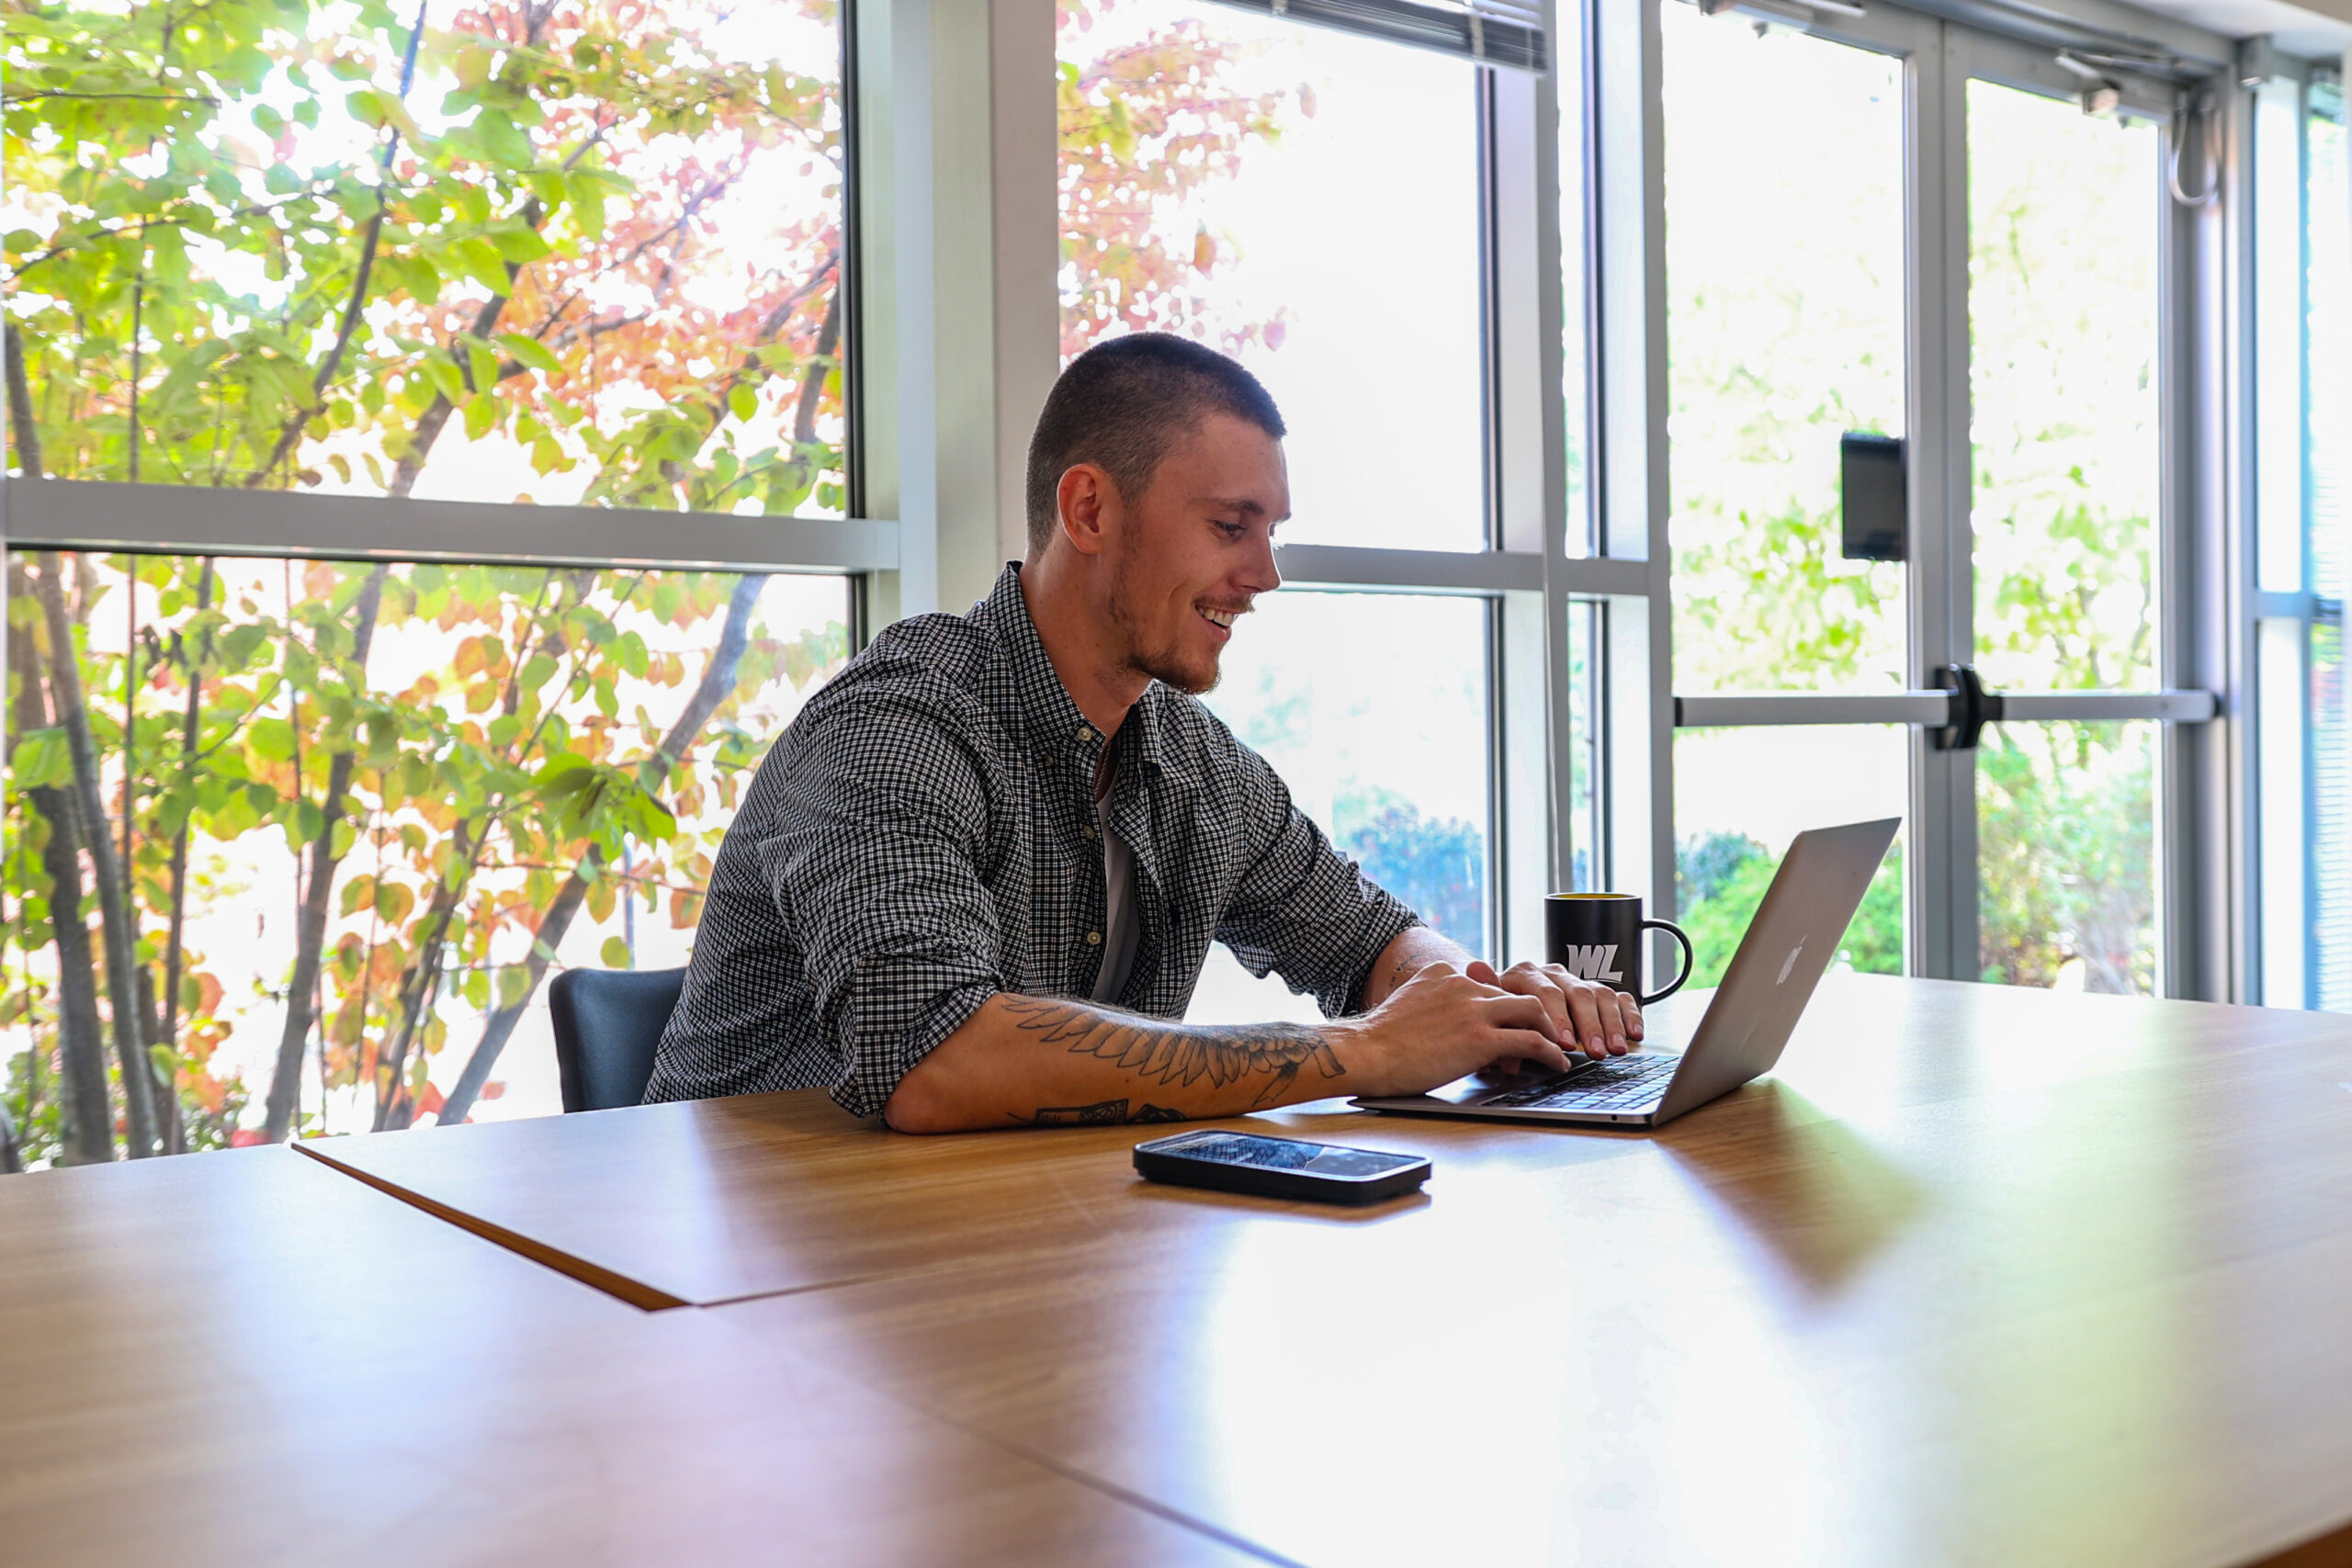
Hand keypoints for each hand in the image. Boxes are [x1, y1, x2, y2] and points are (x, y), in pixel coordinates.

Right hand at [1332, 961, 1573, 1097]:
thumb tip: (1448, 1026)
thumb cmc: (1379, 1041)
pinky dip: (1551, 1053)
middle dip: (1539, 1014)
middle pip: (1518, 992)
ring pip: (1534, 1010)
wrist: (1365, 1052)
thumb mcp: (1409, 1005)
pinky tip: (1557, 1064)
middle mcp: (1463, 983)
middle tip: (1552, 1033)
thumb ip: (1434, 1004)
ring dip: (1552, 1030)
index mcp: (1444, 974)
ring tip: (1562, 1047)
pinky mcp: (1482, 1037)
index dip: (1507, 1008)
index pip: (1491, 986)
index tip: (1517, 1023)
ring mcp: (1474, 1009)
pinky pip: (1531, 1041)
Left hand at [1468, 959, 1642, 1063]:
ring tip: (1616, 1049)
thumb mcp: (1491, 1020)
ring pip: (1600, 995)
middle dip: (1589, 1025)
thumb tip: (1505, 1052)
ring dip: (1611, 1024)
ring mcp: (1576, 982)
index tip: (1564, 1044)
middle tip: (1595, 1051)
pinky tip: (1635, 1034)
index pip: (1546, 993)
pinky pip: (1619, 998)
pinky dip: (1630, 1015)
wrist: (1503, 1003)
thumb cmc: (1498, 1016)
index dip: (1557, 1019)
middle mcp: (1552, 974)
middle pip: (1577, 993)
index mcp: (1524, 975)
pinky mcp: (1596, 993)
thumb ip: (1498, 1032)